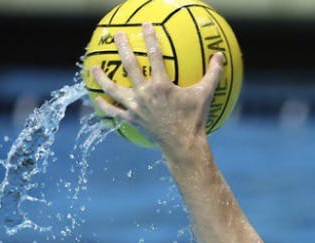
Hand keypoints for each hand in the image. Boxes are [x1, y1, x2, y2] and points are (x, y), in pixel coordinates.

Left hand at [89, 22, 223, 149]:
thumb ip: (212, 74)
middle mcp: (145, 94)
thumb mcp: (205, 95)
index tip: (146, 26)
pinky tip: (97, 100)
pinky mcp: (132, 120)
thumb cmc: (195, 120)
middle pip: (129, 65)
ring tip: (94, 68)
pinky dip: (105, 106)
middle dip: (122, 47)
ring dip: (102, 77)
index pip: (154, 55)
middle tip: (117, 36)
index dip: (150, 38)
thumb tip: (220, 56)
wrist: (184, 146)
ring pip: (113, 89)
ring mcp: (136, 107)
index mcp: (161, 85)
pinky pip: (114, 112)